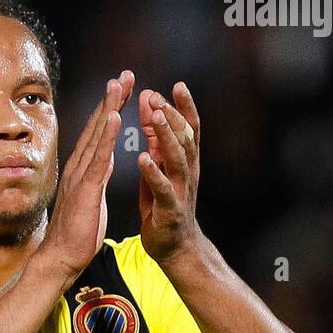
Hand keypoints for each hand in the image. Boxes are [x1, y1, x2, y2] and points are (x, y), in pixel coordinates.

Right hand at [36, 71, 133, 288]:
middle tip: (124, 74)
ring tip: (119, 84)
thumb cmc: (76, 234)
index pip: (99, 134)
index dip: (111, 109)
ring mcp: (81, 176)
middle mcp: (79, 167)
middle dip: (112, 99)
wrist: (61, 258)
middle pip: (98, 127)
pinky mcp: (86, 189)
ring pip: (97, 136)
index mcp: (83, 170)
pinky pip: (99, 157)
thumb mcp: (92, 198)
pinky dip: (107, 135)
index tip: (122, 88)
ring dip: (109, 108)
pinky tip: (116, 116)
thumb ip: (97, 177)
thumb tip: (105, 162)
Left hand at [137, 82, 200, 264]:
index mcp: (186, 161)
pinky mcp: (170, 210)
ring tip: (153, 117)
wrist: (175, 248)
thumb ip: (156, 138)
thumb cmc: (166, 205)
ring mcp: (181, 190)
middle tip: (157, 97)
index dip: (184, 107)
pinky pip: (163, 188)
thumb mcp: (161, 167)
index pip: (189, 128)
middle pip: (184, 138)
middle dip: (172, 116)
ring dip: (166, 136)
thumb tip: (150, 105)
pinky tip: (143, 158)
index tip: (177, 85)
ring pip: (177, 158)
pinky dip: (154, 172)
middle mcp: (188, 172)